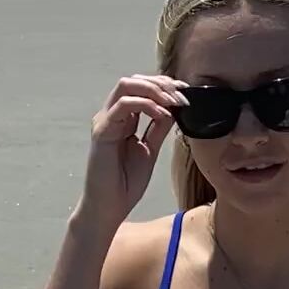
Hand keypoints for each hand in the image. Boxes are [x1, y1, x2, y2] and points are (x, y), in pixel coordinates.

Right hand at [79, 73, 188, 228]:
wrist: (110, 207)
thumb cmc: (125, 183)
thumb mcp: (150, 149)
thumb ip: (158, 128)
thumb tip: (174, 108)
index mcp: (122, 119)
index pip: (140, 88)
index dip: (164, 85)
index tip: (186, 92)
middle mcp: (111, 115)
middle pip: (134, 81)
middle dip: (161, 83)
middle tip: (182, 94)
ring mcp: (104, 121)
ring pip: (126, 85)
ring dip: (154, 89)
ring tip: (173, 101)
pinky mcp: (102, 131)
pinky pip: (124, 105)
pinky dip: (146, 104)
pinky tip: (162, 114)